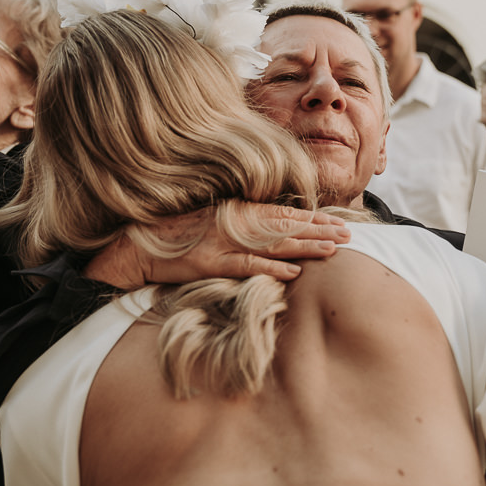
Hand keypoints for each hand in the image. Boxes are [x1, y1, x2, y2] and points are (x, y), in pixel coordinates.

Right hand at [84, 204, 350, 288]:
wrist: (137, 245)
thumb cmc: (173, 237)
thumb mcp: (211, 224)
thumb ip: (239, 225)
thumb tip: (269, 232)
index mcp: (235, 212)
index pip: (281, 214)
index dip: (310, 218)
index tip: (336, 222)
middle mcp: (233, 223)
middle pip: (284, 226)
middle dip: (317, 230)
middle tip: (348, 235)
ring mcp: (224, 242)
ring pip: (273, 244)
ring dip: (305, 247)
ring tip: (332, 250)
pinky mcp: (212, 262)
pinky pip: (247, 266)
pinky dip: (271, 269)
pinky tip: (294, 273)